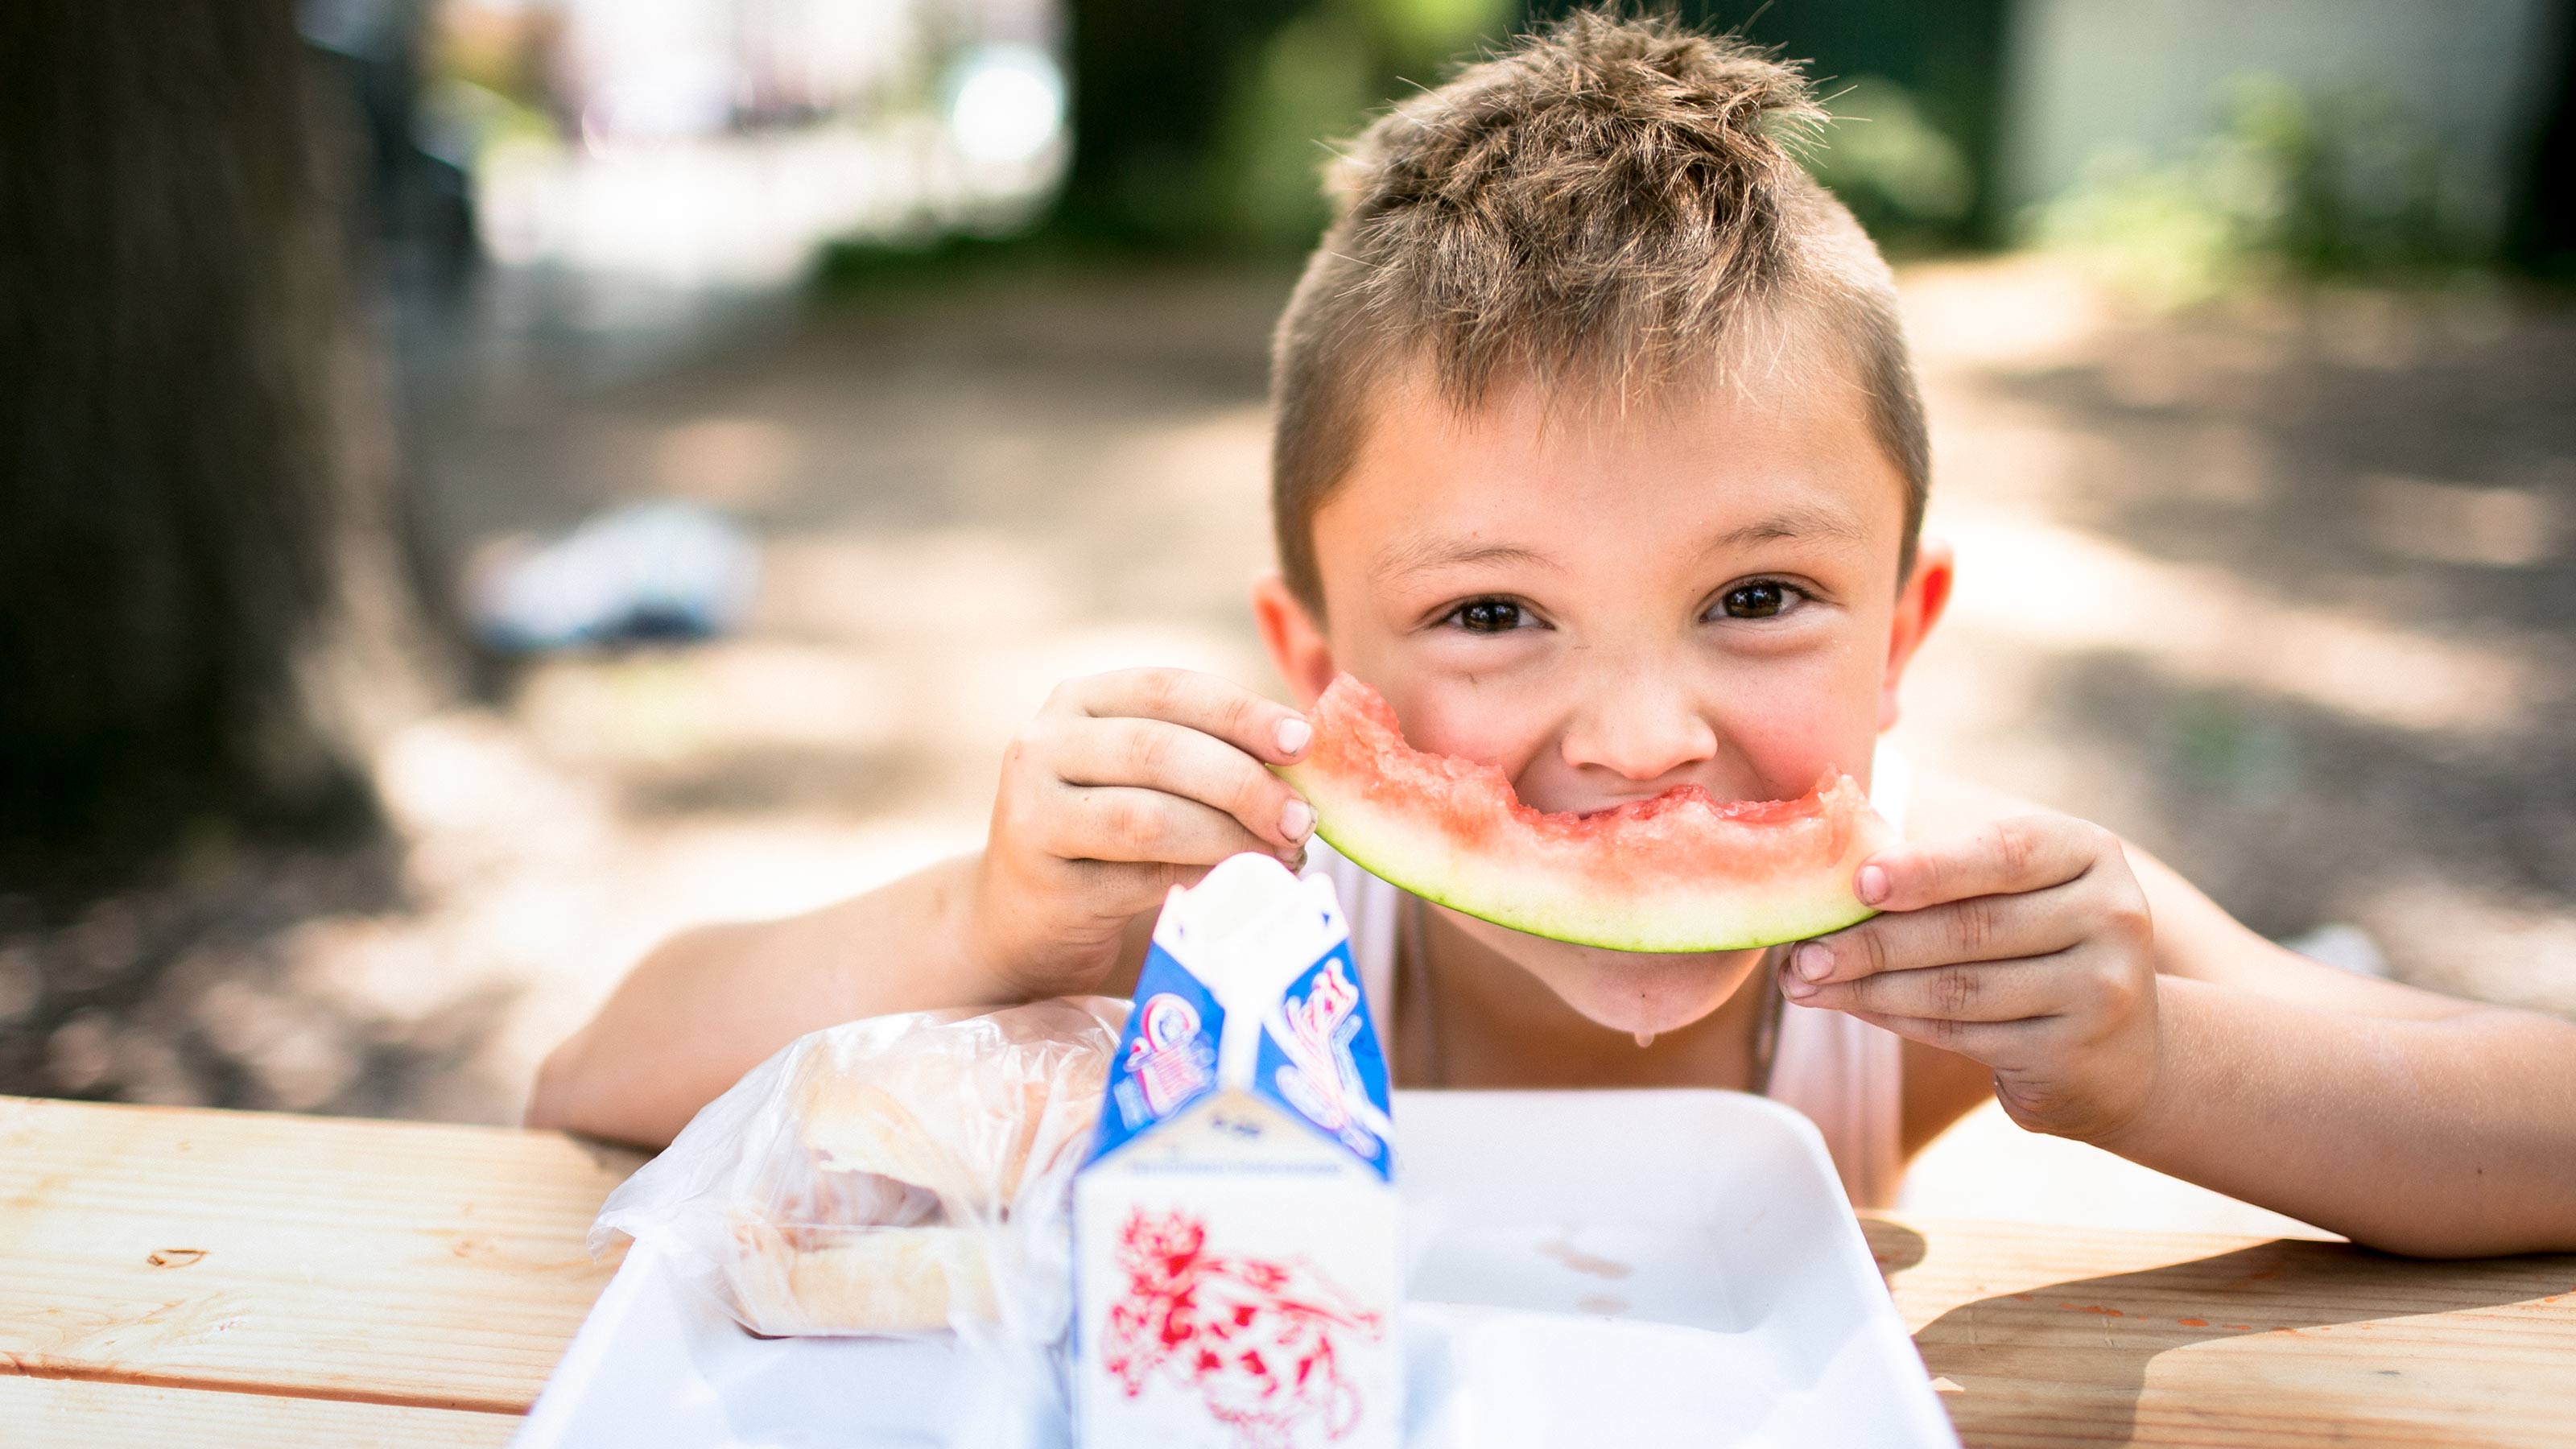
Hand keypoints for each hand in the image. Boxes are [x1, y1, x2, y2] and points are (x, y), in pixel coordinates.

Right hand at [969, 668, 1316, 997]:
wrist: (1023, 921)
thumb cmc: (1108, 842)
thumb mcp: (1149, 781)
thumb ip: (1210, 757)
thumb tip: (1308, 761)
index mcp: (1083, 699)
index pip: (1170, 689)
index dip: (1241, 712)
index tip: (1303, 742)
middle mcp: (1046, 742)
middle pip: (1160, 751)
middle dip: (1244, 783)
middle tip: (1304, 819)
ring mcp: (1032, 807)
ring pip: (1149, 817)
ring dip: (1229, 837)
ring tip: (1283, 856)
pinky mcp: (1039, 875)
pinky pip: (1137, 876)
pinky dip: (1201, 878)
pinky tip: (1240, 885)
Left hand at [1778, 814, 2160, 1143]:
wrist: (2123, 1050)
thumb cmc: (2037, 942)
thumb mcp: (2017, 889)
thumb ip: (1944, 871)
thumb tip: (1830, 876)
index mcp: (2090, 853)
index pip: (2004, 852)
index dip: (1928, 869)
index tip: (1858, 883)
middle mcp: (2111, 916)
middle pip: (1970, 928)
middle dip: (1873, 941)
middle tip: (1802, 951)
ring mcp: (2101, 990)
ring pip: (1958, 987)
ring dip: (1868, 987)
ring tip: (1804, 981)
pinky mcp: (2072, 1053)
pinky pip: (1961, 1032)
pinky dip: (1895, 1017)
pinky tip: (1851, 1005)